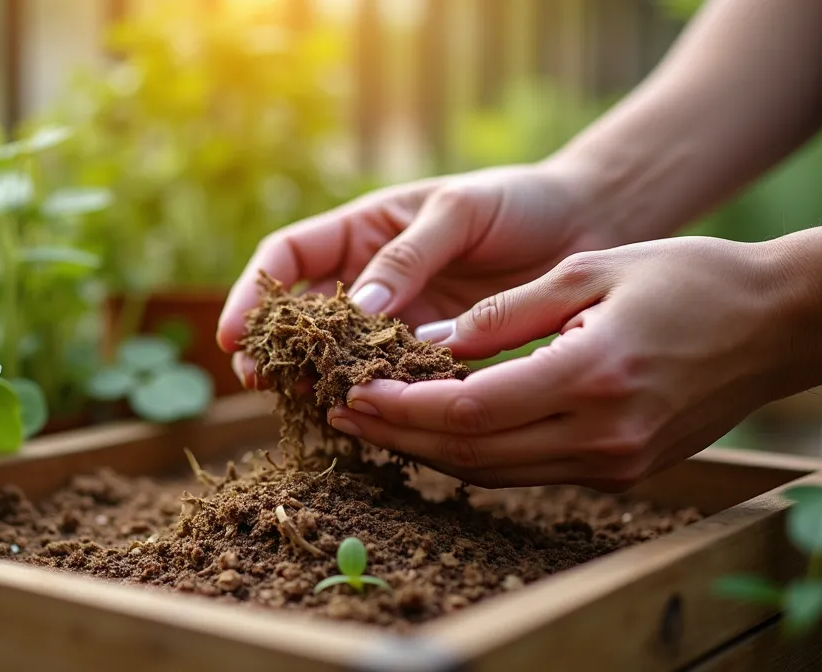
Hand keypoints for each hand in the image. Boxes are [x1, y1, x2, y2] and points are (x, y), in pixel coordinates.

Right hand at [216, 160, 625, 388]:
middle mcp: (368, 279)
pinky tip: (367, 416)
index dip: (253, 292)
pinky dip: (376, 397)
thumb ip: (410, 257)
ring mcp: (397, 321)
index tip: (236, 331)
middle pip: (301, 317)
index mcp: (361, 230)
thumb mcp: (459, 212)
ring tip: (307, 401)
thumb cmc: (517, 202)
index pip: (286, 258)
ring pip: (340, 355)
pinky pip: (392, 380)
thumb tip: (358, 308)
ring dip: (318, 379)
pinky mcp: (431, 355)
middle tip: (261, 380)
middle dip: (276, 348)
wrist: (585, 229)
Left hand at [326, 237, 805, 491]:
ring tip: (374, 425)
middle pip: (471, 453)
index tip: (352, 393)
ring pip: (496, 472)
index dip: (401, 407)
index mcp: (592, 375)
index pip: (469, 409)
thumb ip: (506, 313)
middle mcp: (602, 434)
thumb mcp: (590, 271)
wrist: (778, 324)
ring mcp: (615, 461)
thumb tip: (429, 341)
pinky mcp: (621, 471)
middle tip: (341, 417)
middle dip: (398, 437)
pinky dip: (477, 454)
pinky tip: (437, 430)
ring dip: (428, 452)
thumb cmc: (688, 278)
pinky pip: (529, 471)